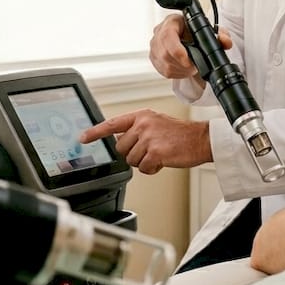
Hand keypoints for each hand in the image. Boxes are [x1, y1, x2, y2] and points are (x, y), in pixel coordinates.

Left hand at [78, 108, 211, 173]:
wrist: (201, 139)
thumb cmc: (181, 135)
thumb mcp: (156, 123)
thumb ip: (137, 129)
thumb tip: (120, 141)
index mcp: (141, 116)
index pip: (112, 124)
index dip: (95, 132)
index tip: (83, 138)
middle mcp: (143, 124)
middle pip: (121, 148)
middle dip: (133, 154)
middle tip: (150, 150)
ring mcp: (149, 137)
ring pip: (131, 160)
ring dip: (144, 162)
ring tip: (159, 154)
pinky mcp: (155, 152)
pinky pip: (143, 168)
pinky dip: (152, 169)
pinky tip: (162, 161)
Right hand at [148, 14, 233, 79]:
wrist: (187, 37)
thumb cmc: (195, 32)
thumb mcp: (210, 31)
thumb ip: (220, 35)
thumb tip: (225, 41)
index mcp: (172, 21)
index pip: (168, 36)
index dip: (178, 51)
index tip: (189, 61)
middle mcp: (159, 32)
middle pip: (165, 53)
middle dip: (182, 64)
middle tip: (194, 66)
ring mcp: (154, 45)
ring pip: (164, 64)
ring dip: (180, 70)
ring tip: (191, 67)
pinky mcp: (153, 57)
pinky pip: (163, 70)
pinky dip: (176, 73)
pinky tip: (183, 69)